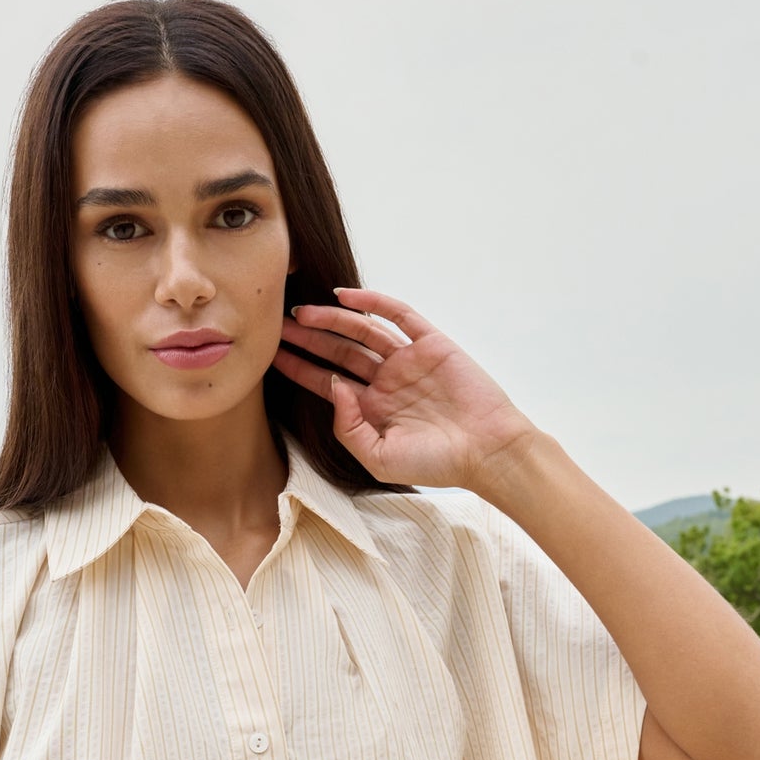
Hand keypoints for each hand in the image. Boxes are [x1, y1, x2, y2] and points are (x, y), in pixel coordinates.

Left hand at [271, 285, 540, 495]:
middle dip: (308, 339)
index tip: (273, 356)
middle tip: (277, 325)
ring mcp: (408, 361)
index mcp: (373, 410)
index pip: (327, 382)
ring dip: (332, 320)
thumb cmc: (436, 463)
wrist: (486, 451)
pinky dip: (373, 303)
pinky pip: (398, 316)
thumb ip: (348, 427)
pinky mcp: (431, 344)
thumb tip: (332, 384)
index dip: (300, 369)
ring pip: (362, 332)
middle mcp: (387, 382)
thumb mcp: (379, 458)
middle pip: (339, 352)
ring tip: (302, 312)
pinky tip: (344, 297)